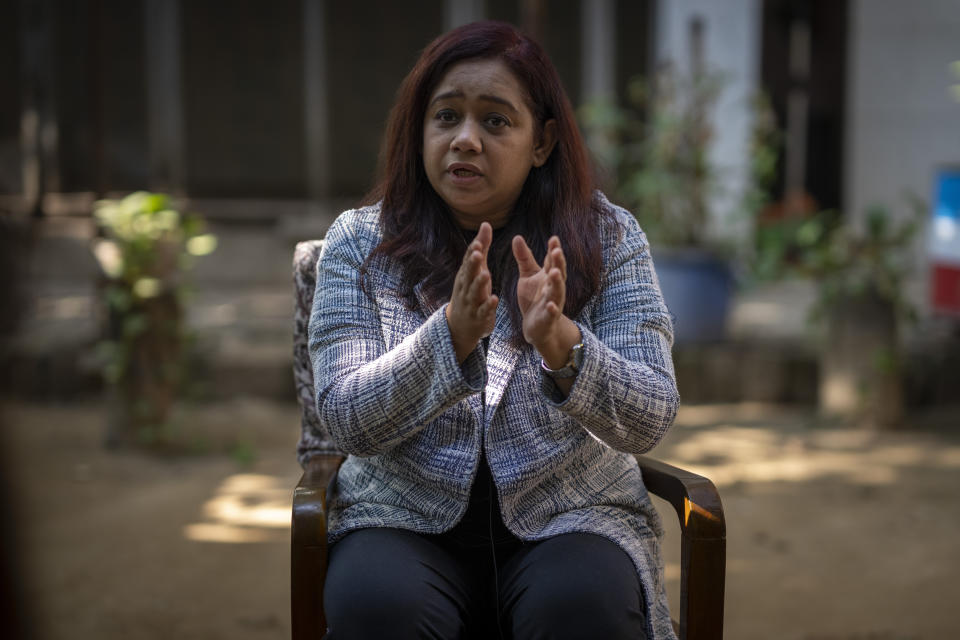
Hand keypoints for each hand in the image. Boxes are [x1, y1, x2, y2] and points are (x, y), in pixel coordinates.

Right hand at [446, 222, 498, 363]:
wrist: (459, 325)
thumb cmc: (470, 291)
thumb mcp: (475, 269)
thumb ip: (482, 248)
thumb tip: (486, 224)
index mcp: (465, 275)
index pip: (467, 261)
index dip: (472, 252)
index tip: (478, 242)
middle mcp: (466, 287)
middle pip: (468, 274)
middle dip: (472, 264)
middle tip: (477, 253)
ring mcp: (471, 302)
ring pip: (475, 292)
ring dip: (479, 283)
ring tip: (486, 274)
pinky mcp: (479, 316)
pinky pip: (483, 311)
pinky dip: (488, 306)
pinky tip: (494, 299)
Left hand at [512, 235, 579, 365]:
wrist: (536, 326)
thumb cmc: (533, 298)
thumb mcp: (528, 276)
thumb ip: (524, 258)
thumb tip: (517, 236)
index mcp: (548, 277)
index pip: (552, 261)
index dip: (554, 250)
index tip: (554, 238)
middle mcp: (554, 288)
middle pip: (558, 273)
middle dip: (558, 262)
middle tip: (556, 250)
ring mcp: (553, 303)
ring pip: (557, 292)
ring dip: (557, 282)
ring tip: (554, 272)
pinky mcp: (548, 318)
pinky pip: (552, 313)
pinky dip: (552, 309)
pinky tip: (551, 304)